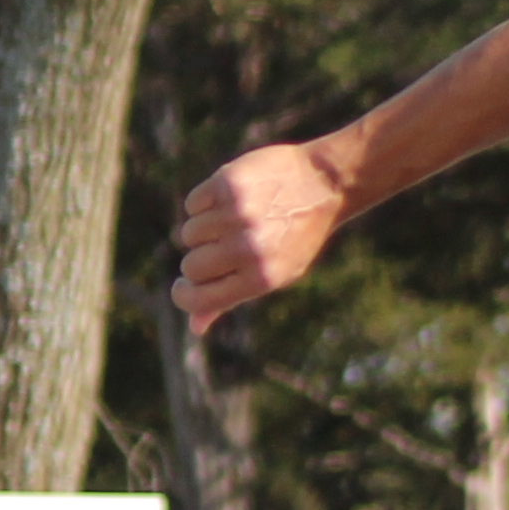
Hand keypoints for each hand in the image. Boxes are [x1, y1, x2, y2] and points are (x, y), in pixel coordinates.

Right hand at [173, 141, 353, 332]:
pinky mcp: (227, 184)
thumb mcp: (274, 274)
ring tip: (233, 220)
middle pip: (191, 266)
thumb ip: (231, 299)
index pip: (198, 300)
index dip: (184, 296)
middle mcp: (248, 248)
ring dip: (203, 229)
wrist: (324, 181)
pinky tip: (231, 200)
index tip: (183, 287)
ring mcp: (237, 215)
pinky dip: (204, 203)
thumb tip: (194, 328)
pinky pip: (193, 204)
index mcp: (260, 278)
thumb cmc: (297, 236)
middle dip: (200, 259)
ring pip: (189, 234)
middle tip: (223, 247)